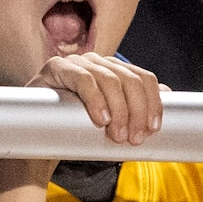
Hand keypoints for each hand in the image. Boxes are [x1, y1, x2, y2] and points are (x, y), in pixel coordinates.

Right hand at [31, 52, 163, 146]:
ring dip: (119, 111)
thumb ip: (134, 107)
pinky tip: (100, 120)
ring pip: (109, 80)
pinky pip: (83, 80)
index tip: (154, 129)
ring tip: (117, 137)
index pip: (142, 77)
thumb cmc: (74, 130)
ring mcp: (76, 62)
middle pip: (129, 79)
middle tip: (135, 139)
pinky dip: (96, 100)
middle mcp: (96, 61)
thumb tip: (168, 93)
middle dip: (137, 111)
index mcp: (112, 69)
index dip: (152, 102)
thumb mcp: (111, 122)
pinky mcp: (55, 68)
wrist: (34, 141)